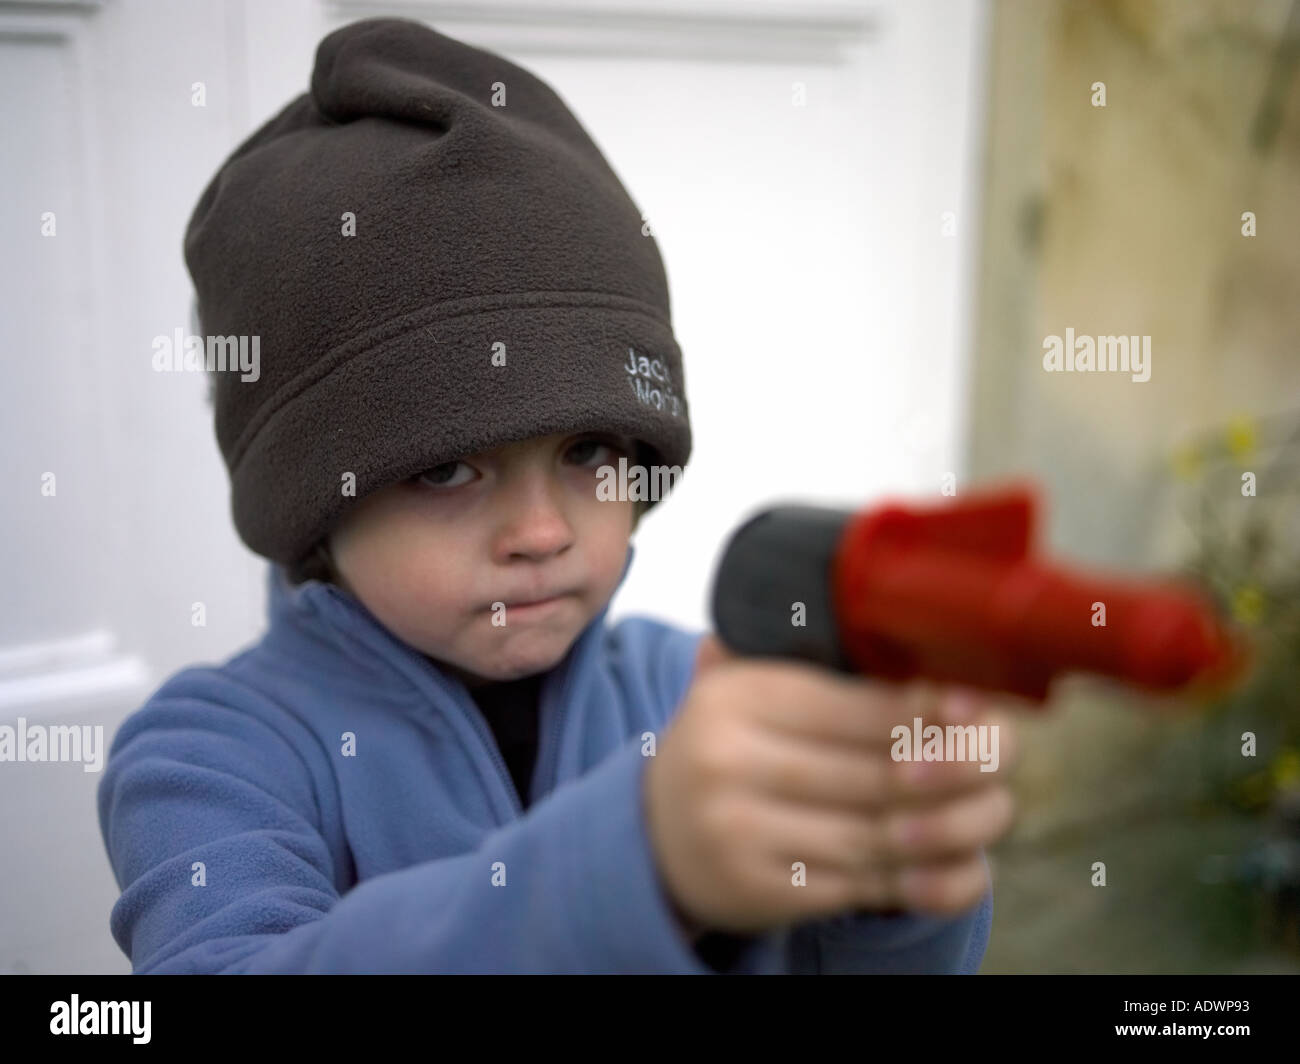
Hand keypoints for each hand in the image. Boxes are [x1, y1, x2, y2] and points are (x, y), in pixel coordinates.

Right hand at [643, 635, 1018, 935]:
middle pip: (873, 774)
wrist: (653, 834)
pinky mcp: (755, 891)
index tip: (980, 708)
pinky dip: (918, 881)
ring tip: (992, 810)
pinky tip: (956, 865)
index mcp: (737, 699)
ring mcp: (740, 833)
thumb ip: (810, 661)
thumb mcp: (747, 692)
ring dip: (949, 828)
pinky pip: (857, 889)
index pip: (853, 706)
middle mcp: (730, 764)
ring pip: (873, 837)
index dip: (928, 710)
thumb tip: (930, 663)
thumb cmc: (727, 749)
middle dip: (954, 769)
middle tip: (1002, 759)